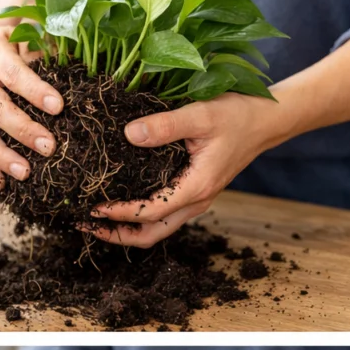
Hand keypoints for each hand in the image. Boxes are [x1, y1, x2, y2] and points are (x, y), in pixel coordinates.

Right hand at [0, 0, 62, 189]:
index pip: (13, 74)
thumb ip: (45, 53)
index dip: (35, 91)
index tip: (59, 107)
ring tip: (26, 173)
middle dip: (23, 130)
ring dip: (2, 156)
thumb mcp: (26, 38)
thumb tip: (74, 74)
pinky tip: (2, 182)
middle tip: (50, 147)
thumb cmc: (13, 43)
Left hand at [90, 92, 280, 247]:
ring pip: (158, 228)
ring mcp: (197, 199)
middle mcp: (196, 201)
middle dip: (118, 234)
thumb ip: (165, 125)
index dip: (119, 212)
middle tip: (84, 224)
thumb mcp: (200, 115)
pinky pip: (164, 214)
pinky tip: (122, 201)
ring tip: (97, 219)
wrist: (265, 122)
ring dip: (127, 228)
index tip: (91, 205)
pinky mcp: (195, 192)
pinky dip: (140, 216)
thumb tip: (128, 134)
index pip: (150, 212)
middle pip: (152, 234)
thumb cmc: (236, 116)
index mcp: (196, 187)